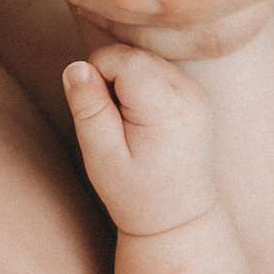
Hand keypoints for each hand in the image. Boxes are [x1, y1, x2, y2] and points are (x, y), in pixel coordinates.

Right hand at [60, 44, 217, 240]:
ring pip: (145, 60)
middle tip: (111, 122)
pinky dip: (141, 87)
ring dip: (125, 82)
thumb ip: (88, 108)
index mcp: (168, 109)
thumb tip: (76, 66)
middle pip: (134, 55)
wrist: (178, 217)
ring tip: (127, 125)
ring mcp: (197, 93)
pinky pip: (158, 71)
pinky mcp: (196, 95)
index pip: (122, 59)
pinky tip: (141, 121)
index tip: (96, 110)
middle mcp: (190, 94)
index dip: (96, 74)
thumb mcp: (102, 157)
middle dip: (111, 78)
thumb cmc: (136, 193)